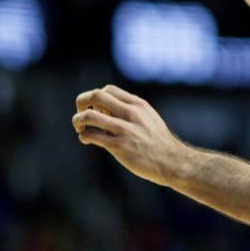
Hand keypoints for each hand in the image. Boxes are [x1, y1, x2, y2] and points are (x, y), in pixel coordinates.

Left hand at [72, 85, 187, 186]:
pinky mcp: (119, 146)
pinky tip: (86, 139)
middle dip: (82, 102)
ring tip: (80, 128)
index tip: (96, 110)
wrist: (171, 161)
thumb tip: (107, 109)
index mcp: (137, 104)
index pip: (108, 89)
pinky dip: (83, 136)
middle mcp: (131, 113)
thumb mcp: (148, 117)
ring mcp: (124, 130)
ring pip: (89, 116)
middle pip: (96, 95)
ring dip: (78, 120)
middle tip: (81, 114)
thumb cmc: (157, 141)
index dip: (96, 98)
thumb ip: (130, 111)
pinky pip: (92, 136)